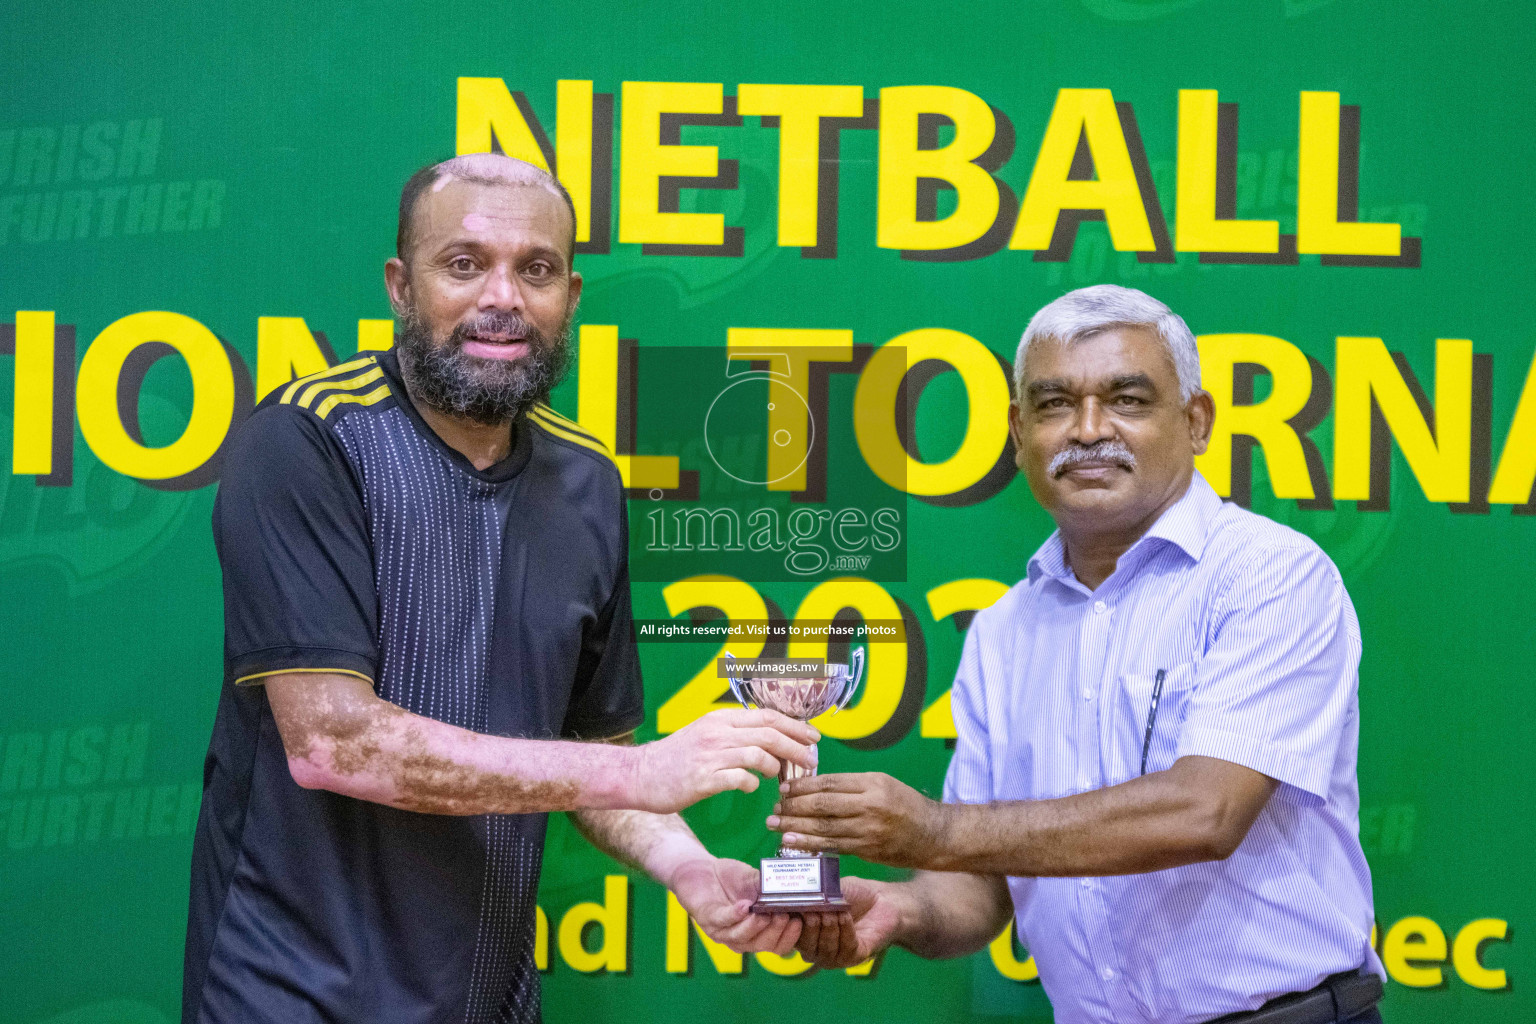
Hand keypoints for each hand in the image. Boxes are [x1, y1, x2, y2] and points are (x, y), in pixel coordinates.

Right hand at [630, 708, 818, 813]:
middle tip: (811, 759)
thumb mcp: (706, 734)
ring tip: (779, 776)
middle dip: (796, 746)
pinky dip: (752, 784)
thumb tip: (770, 741)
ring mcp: (710, 755)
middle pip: (769, 733)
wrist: (640, 774)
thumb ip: (734, 734)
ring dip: (776, 767)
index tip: (813, 737)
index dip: (794, 726)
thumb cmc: (676, 758)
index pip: (767, 716)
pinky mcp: (704, 779)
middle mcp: (718, 732)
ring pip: (759, 754)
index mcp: (720, 719)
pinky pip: (740, 779)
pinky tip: (751, 787)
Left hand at [668, 856, 801, 954]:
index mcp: (757, 933)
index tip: (800, 921)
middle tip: (785, 916)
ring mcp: (722, 931)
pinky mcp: (706, 918)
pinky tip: (745, 906)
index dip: (790, 938)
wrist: (702, 868)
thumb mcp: (757, 882)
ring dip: (755, 927)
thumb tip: (797, 887)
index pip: (778, 946)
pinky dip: (735, 914)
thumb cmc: (732, 879)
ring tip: (766, 914)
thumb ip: (773, 888)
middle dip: (775, 932)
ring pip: (741, 938)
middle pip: (762, 946)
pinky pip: (722, 920)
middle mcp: (740, 938)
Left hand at [768, 772, 945, 867]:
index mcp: (872, 783)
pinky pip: (832, 845)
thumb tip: (814, 788)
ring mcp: (868, 829)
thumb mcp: (883, 784)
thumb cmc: (905, 805)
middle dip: (793, 806)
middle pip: (823, 805)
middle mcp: (870, 805)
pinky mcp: (866, 850)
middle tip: (774, 807)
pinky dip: (809, 843)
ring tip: (774, 824)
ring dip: (795, 826)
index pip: (829, 783)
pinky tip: (792, 841)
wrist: (933, 834)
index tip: (783, 789)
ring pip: (824, 827)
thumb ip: (852, 786)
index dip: (803, 786)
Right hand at [796, 877, 902, 968]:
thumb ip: (811, 892)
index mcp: (805, 934)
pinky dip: (844, 930)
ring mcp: (835, 957)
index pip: (788, 937)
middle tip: (814, 910)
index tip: (787, 911)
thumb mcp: (828, 889)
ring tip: (833, 910)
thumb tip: (788, 888)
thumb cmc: (852, 894)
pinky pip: (845, 949)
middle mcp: (817, 949)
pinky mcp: (855, 958)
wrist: (884, 899)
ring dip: (828, 928)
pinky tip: (845, 916)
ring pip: (824, 949)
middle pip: (805, 947)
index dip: (785, 927)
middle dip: (809, 928)